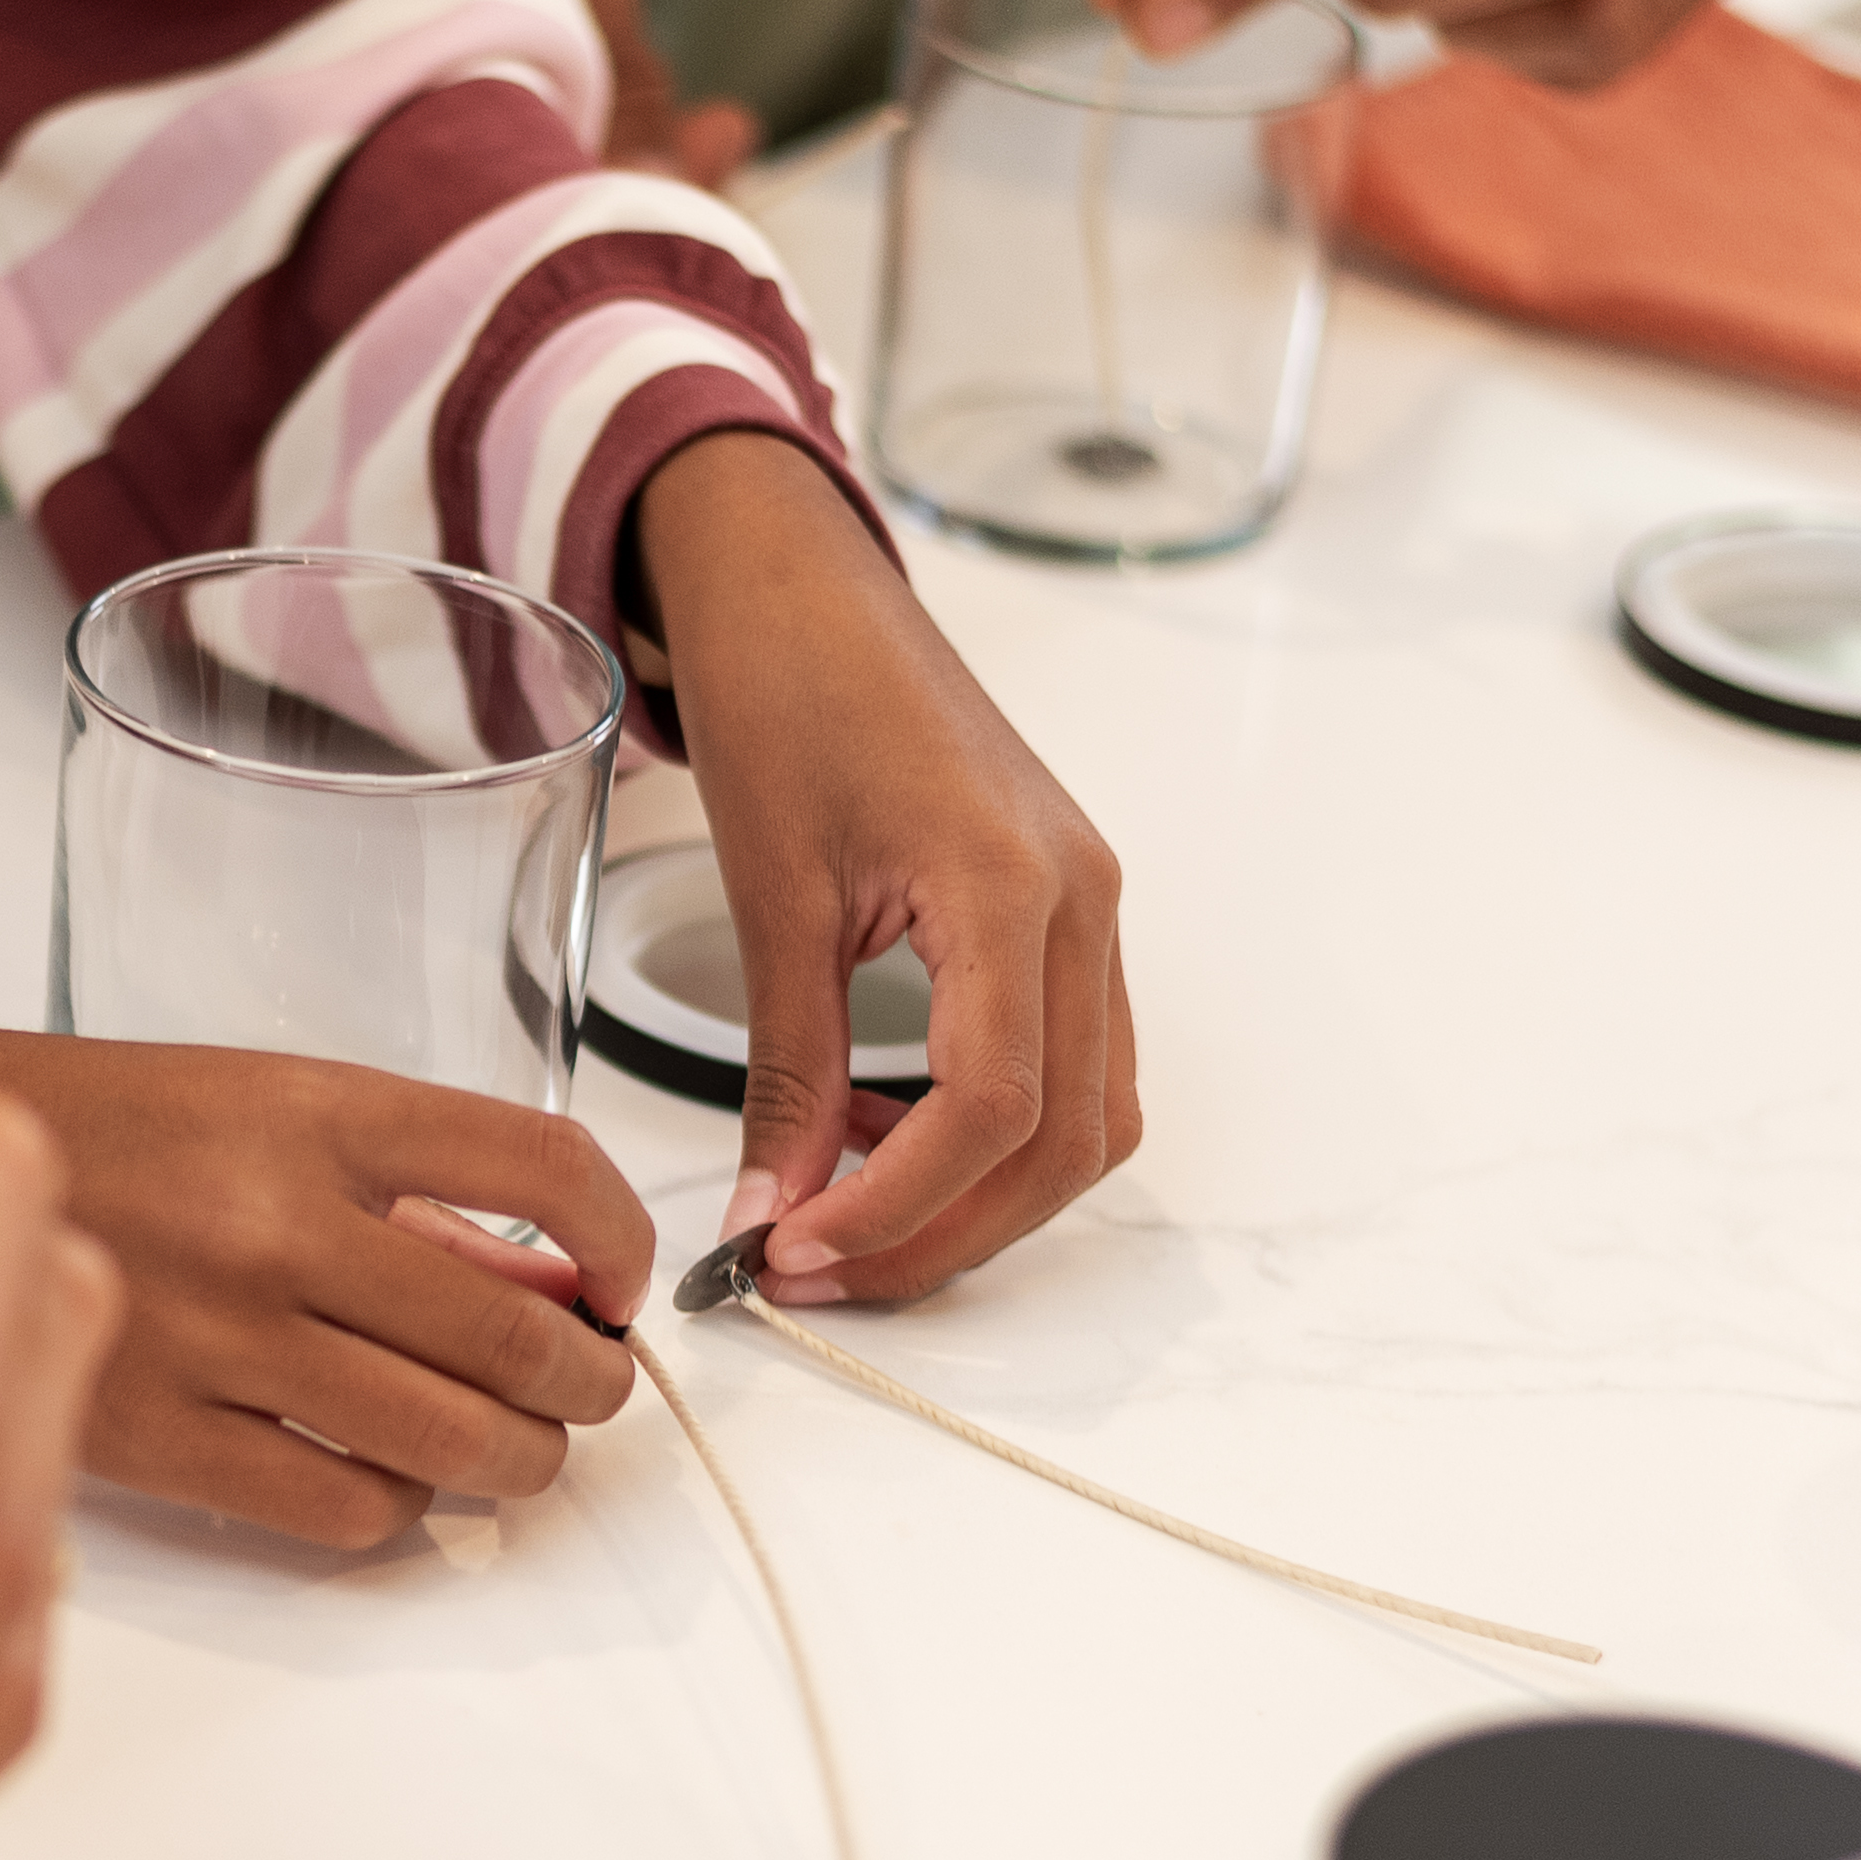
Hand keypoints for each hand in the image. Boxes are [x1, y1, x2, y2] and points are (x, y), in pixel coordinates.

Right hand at [0, 972, 656, 1549]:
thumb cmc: (105, 1136)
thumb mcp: (268, 1103)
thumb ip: (411, 1189)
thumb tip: (557, 1285)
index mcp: (316, 1111)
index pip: (548, 1170)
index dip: (623, 1242)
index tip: (620, 1280)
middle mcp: (279, 1222)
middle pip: (524, 1338)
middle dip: (589, 1380)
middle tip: (582, 1385)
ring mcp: (224, 1339)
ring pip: (458, 1443)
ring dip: (520, 1460)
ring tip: (506, 1444)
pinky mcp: (168, 1440)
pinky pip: (350, 1510)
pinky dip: (398, 1508)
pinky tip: (382, 1473)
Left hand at [635, 436, 1136, 1303]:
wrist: (807, 588)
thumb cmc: (790, 694)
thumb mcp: (772, 898)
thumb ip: (786, 1070)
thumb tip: (770, 1211)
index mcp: (1010, 882)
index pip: (994, 1106)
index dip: (897, 1208)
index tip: (794, 1253)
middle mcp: (1081, 900)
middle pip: (1062, 1138)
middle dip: (942, 1232)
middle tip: (814, 1271)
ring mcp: (1090, 907)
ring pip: (1088, 1118)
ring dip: (978, 1198)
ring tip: (846, 1218)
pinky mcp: (1068, 913)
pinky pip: (1074, 1064)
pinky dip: (995, 1134)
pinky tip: (887, 1138)